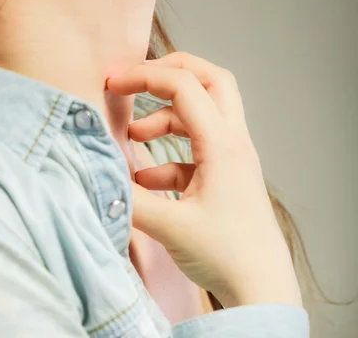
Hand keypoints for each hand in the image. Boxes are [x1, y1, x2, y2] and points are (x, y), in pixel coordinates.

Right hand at [106, 52, 301, 306]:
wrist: (261, 289)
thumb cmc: (226, 256)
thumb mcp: (170, 227)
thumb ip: (129, 199)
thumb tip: (98, 174)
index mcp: (222, 144)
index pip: (184, 86)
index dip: (145, 75)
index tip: (114, 83)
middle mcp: (233, 141)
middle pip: (211, 79)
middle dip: (171, 70)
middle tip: (138, 79)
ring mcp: (234, 156)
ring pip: (205, 111)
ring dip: (167, 115)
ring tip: (134, 134)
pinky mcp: (228, 173)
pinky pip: (198, 146)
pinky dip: (170, 151)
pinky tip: (147, 176)